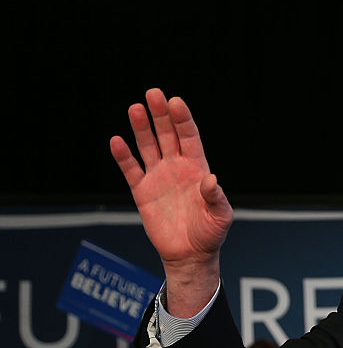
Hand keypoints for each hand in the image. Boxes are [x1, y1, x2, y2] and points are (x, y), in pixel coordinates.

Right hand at [110, 89, 231, 314]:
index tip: (175, 101)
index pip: (189, 137)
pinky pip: (131, 169)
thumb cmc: (210, 233)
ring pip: (148, 146)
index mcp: (198, 168)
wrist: (190, 254)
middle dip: (160, 115)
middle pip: (167, 135)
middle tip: (153, 93)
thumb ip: (216, 198)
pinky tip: (117, 140)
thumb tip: (211, 180)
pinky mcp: (142, 191)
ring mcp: (158, 177)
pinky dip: (123, 156)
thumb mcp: (221, 216)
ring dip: (141, 128)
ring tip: (135, 108)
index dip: (182, 120)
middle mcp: (177, 167)